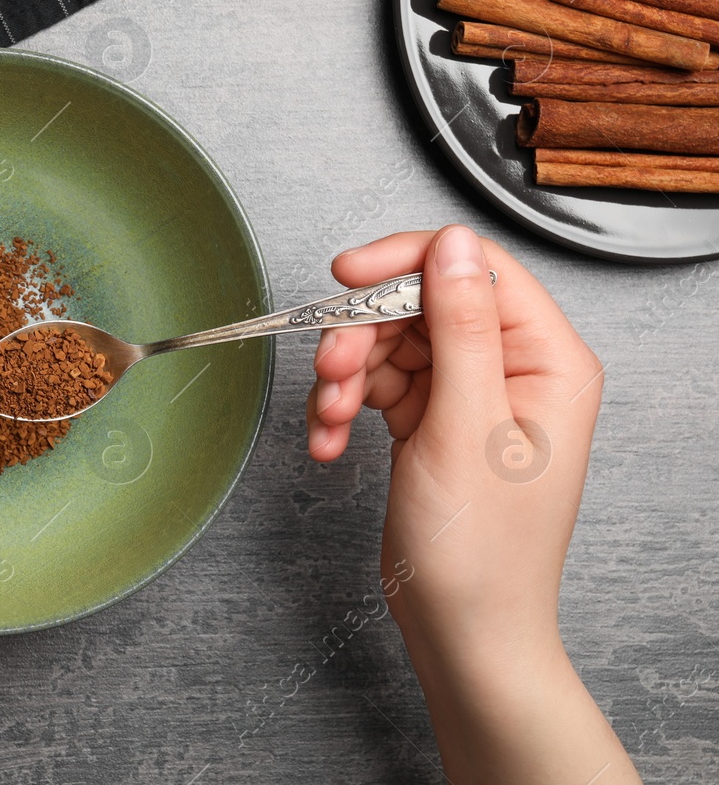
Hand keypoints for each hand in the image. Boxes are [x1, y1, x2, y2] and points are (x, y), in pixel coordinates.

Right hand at [307, 225, 636, 783]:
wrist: (464, 629)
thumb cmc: (483, 550)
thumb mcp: (466, 425)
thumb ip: (461, 325)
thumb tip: (452, 245)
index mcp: (547, 360)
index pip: (475, 268)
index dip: (406, 262)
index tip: (346, 275)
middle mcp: (512, 369)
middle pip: (419, 305)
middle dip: (362, 335)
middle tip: (329, 371)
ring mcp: (468, 396)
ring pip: (388, 344)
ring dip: (344, 377)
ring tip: (327, 421)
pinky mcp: (431, 422)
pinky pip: (376, 386)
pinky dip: (342, 409)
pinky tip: (329, 443)